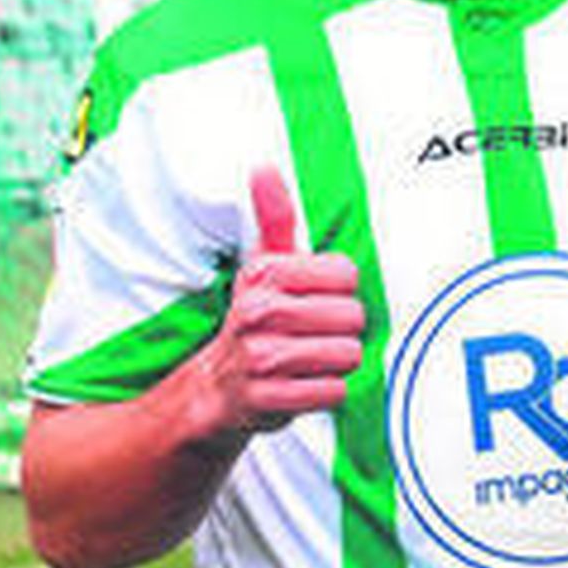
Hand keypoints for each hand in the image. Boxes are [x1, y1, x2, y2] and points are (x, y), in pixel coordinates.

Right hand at [189, 167, 364, 444]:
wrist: (214, 386)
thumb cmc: (254, 317)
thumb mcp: (262, 264)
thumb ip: (274, 217)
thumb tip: (263, 167)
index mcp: (264, 274)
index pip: (346, 274)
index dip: (340, 289)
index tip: (316, 297)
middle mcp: (259, 312)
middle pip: (352, 316)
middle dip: (342, 329)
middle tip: (314, 333)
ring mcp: (261, 358)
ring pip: (347, 355)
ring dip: (336, 362)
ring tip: (310, 359)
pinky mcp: (267, 399)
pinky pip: (332, 391)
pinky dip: (326, 391)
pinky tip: (303, 384)